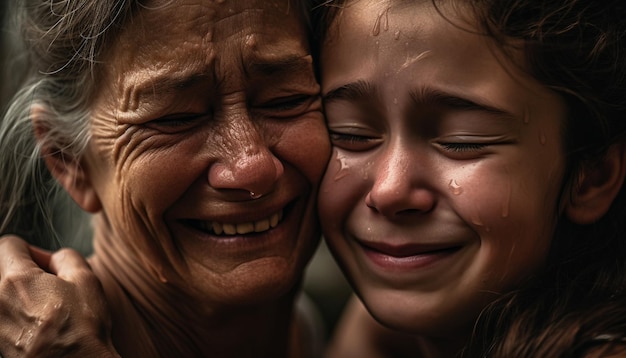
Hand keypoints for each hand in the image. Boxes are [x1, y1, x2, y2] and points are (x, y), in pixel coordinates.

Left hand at [0, 235, 118, 357]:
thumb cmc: (81, 328)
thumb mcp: (86, 280)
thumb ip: (67, 257)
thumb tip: (55, 258)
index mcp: (17, 279)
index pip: (8, 243)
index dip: (30, 248)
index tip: (45, 262)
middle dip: (20, 268)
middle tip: (45, 282)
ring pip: (0, 292)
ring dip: (16, 292)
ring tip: (42, 305)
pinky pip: (1, 314)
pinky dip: (15, 312)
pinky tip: (38, 322)